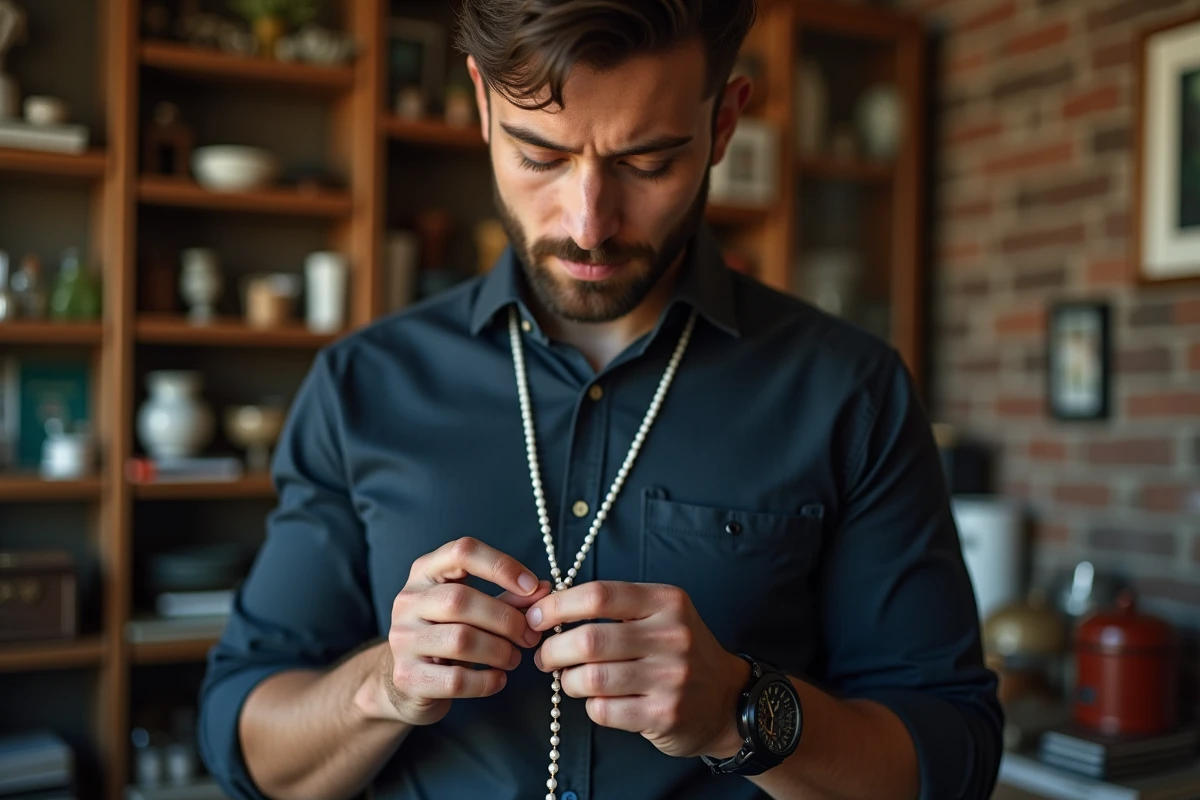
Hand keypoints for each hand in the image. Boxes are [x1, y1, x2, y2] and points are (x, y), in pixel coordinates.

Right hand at [376, 537, 550, 726]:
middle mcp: (407, 601)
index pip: (462, 552)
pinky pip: (455, 679)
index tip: (533, 587)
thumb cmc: (447, 636)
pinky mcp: (406, 678)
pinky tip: (498, 679)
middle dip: (506, 619)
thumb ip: (507, 597)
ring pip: (460, 639)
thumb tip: (543, 589)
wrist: (409, 683)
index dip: (501, 565)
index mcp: (425, 573)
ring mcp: (402, 639)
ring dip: (499, 650)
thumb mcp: (473, 610)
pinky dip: (486, 680)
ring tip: (513, 658)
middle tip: (530, 636)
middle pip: (461, 599)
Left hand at [526, 581, 748, 758]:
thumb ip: (614, 607)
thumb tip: (549, 608)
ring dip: (568, 681)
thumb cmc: (678, 652)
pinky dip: (590, 706)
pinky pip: (604, 710)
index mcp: (667, 601)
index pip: (600, 595)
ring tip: (569, 679)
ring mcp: (671, 678)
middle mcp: (672, 636)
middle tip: (544, 656)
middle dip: (553, 650)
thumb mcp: (659, 614)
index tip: (537, 617)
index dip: (559, 605)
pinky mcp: (664, 715)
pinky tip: (598, 700)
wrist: (726, 699)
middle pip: (589, 640)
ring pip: (592, 678)